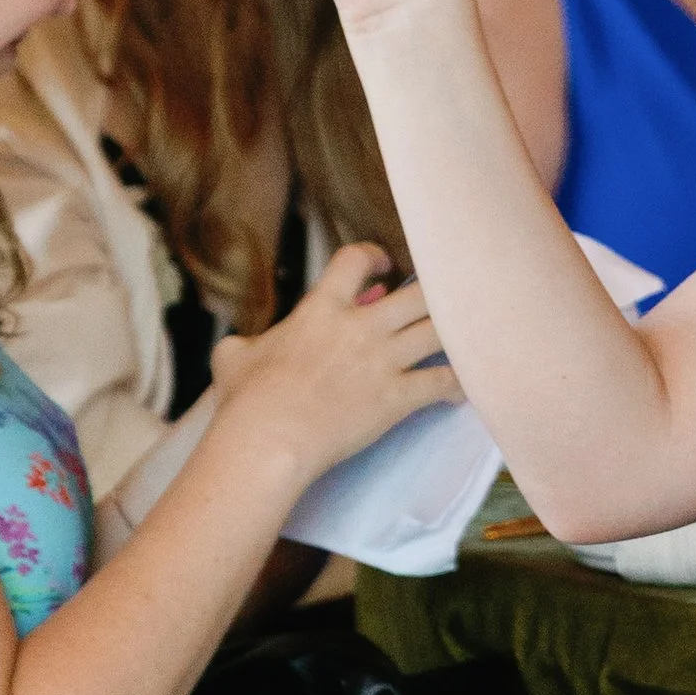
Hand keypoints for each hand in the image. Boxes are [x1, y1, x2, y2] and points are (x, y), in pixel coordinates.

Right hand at [210, 244, 458, 486]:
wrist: (269, 438)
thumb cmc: (247, 399)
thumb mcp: (232, 357)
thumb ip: (243, 343)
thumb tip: (239, 347)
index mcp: (322, 309)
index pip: (355, 260)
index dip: (373, 256)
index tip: (383, 265)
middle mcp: (361, 327)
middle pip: (418, 293)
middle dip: (435, 291)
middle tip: (439, 300)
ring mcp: (383, 361)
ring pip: (438, 331)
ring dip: (453, 332)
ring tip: (463, 336)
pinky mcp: (397, 397)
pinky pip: (441, 382)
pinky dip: (457, 384)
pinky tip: (463, 389)